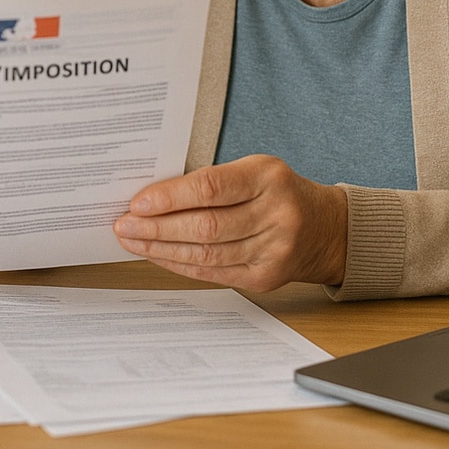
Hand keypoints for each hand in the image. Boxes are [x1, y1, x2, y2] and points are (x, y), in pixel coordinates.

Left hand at [113, 155, 347, 291]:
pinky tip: (158, 257)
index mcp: (269, 178)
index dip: (170, 198)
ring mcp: (274, 250)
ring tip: (133, 242)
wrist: (324, 229)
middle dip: (158, 228)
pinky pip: (214, 272)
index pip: (211, 188)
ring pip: (207, 253)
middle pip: (206, 226)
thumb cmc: (277, 192)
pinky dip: (181, 264)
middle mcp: (276, 214)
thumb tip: (153, 198)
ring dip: (162, 250)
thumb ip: (211, 182)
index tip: (137, 203)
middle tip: (124, 226)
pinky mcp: (266, 277)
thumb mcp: (253, 171)